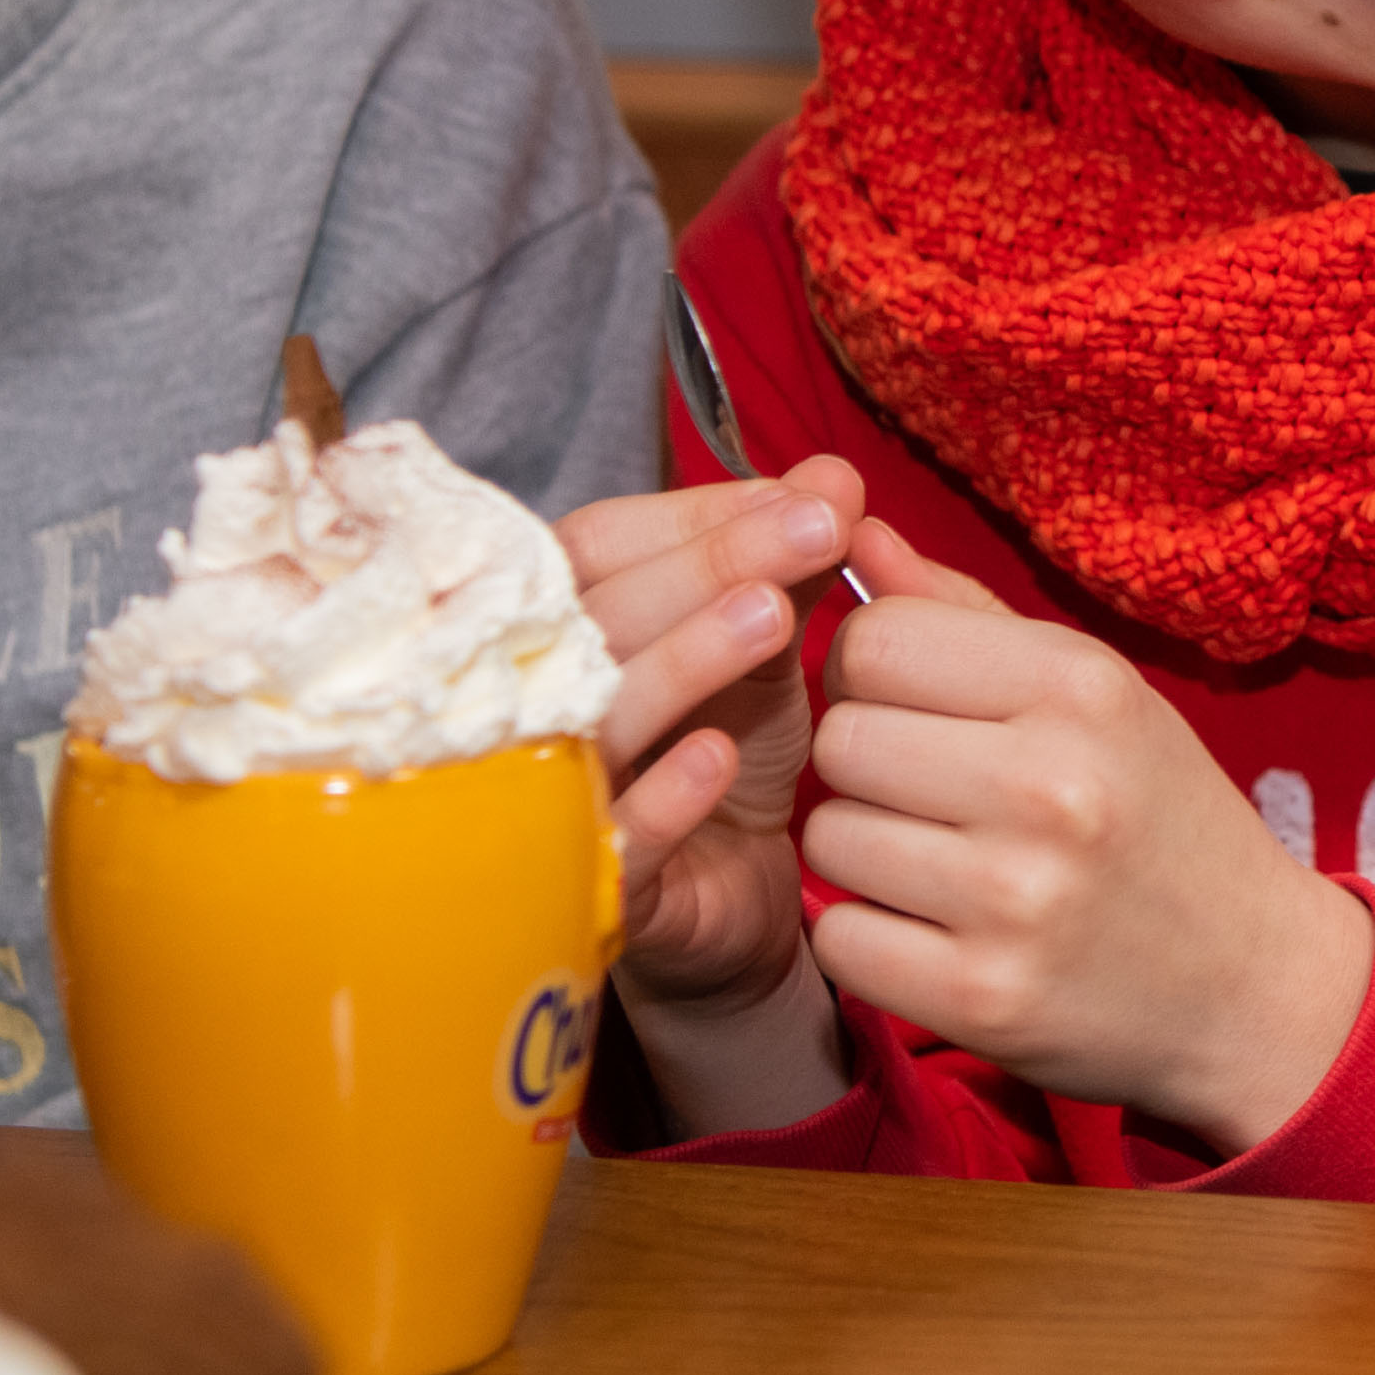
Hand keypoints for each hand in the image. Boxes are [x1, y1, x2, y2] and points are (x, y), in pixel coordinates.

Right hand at [557, 462, 865, 1134]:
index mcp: (567, 626)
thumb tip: (834, 472)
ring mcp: (554, 797)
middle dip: (706, 565)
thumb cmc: (727, 756)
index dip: (693, 512)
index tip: (803, 496)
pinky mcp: (591, 887)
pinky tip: (722, 758)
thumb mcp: (768, 647)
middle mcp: (540, 702)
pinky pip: (614, 841)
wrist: (735, 902)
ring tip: (776, 617)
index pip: (598, 543)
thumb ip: (791, 561)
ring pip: (598, 719)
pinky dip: (663, 796)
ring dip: (684, 660)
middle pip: (592, 615)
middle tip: (813, 530)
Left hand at [799, 518, 1373, 1154]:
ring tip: (943, 864)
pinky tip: (936, 933)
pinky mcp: (981, 998)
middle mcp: (1051, 786)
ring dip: (867, 851)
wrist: (1253, 984)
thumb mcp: (1097, 696)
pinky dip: (871, 938)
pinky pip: (842, 938)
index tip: (922, 709)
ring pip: (829, 836)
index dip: (874, 671)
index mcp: (1082, 688)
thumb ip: (968, 616)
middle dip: (867, 764)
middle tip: (934, 797)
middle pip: (841, 737)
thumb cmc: (1161, 818)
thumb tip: (855, 531)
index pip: (874, 638)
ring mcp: (1015, 899)